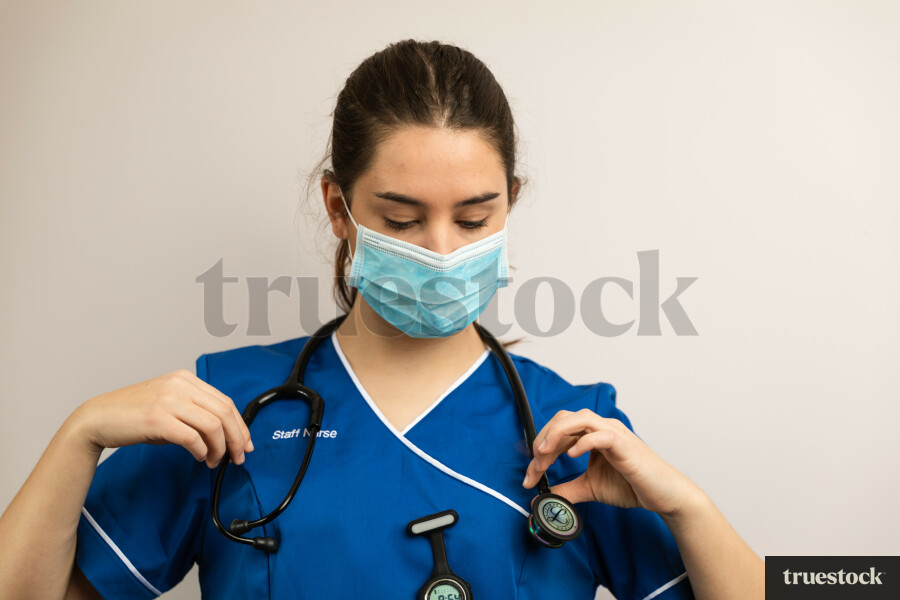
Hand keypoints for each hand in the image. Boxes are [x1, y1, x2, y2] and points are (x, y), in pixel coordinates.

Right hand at [69, 369, 252, 468]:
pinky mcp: (158, 418)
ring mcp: (168, 400)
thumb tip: (225, 435)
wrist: (97, 418)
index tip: (245, 444)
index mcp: (185, 379)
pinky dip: (202, 451)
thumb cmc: (134, 416)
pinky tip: (200, 457)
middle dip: (236, 438)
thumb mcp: (170, 405)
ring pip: (212, 425)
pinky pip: (193, 437)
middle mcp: (180, 385)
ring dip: (220, 448)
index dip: (240, 425)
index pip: (225, 402)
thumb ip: (195, 413)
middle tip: (237, 457)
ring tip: (215, 461)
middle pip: (224, 413)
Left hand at [521, 408, 701, 517]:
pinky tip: (571, 455)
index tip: (530, 476)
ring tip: (544, 454)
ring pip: (579, 419)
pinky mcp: (624, 444)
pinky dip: (583, 442)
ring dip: (556, 435)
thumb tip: (544, 495)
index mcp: (593, 434)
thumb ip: (568, 489)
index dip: (540, 450)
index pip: (559, 431)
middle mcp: (602, 428)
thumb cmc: (632, 486)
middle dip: (543, 440)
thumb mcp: (590, 488)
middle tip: (534, 466)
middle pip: (564, 419)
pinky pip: (599, 435)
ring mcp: (613, 433)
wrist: (662, 495)